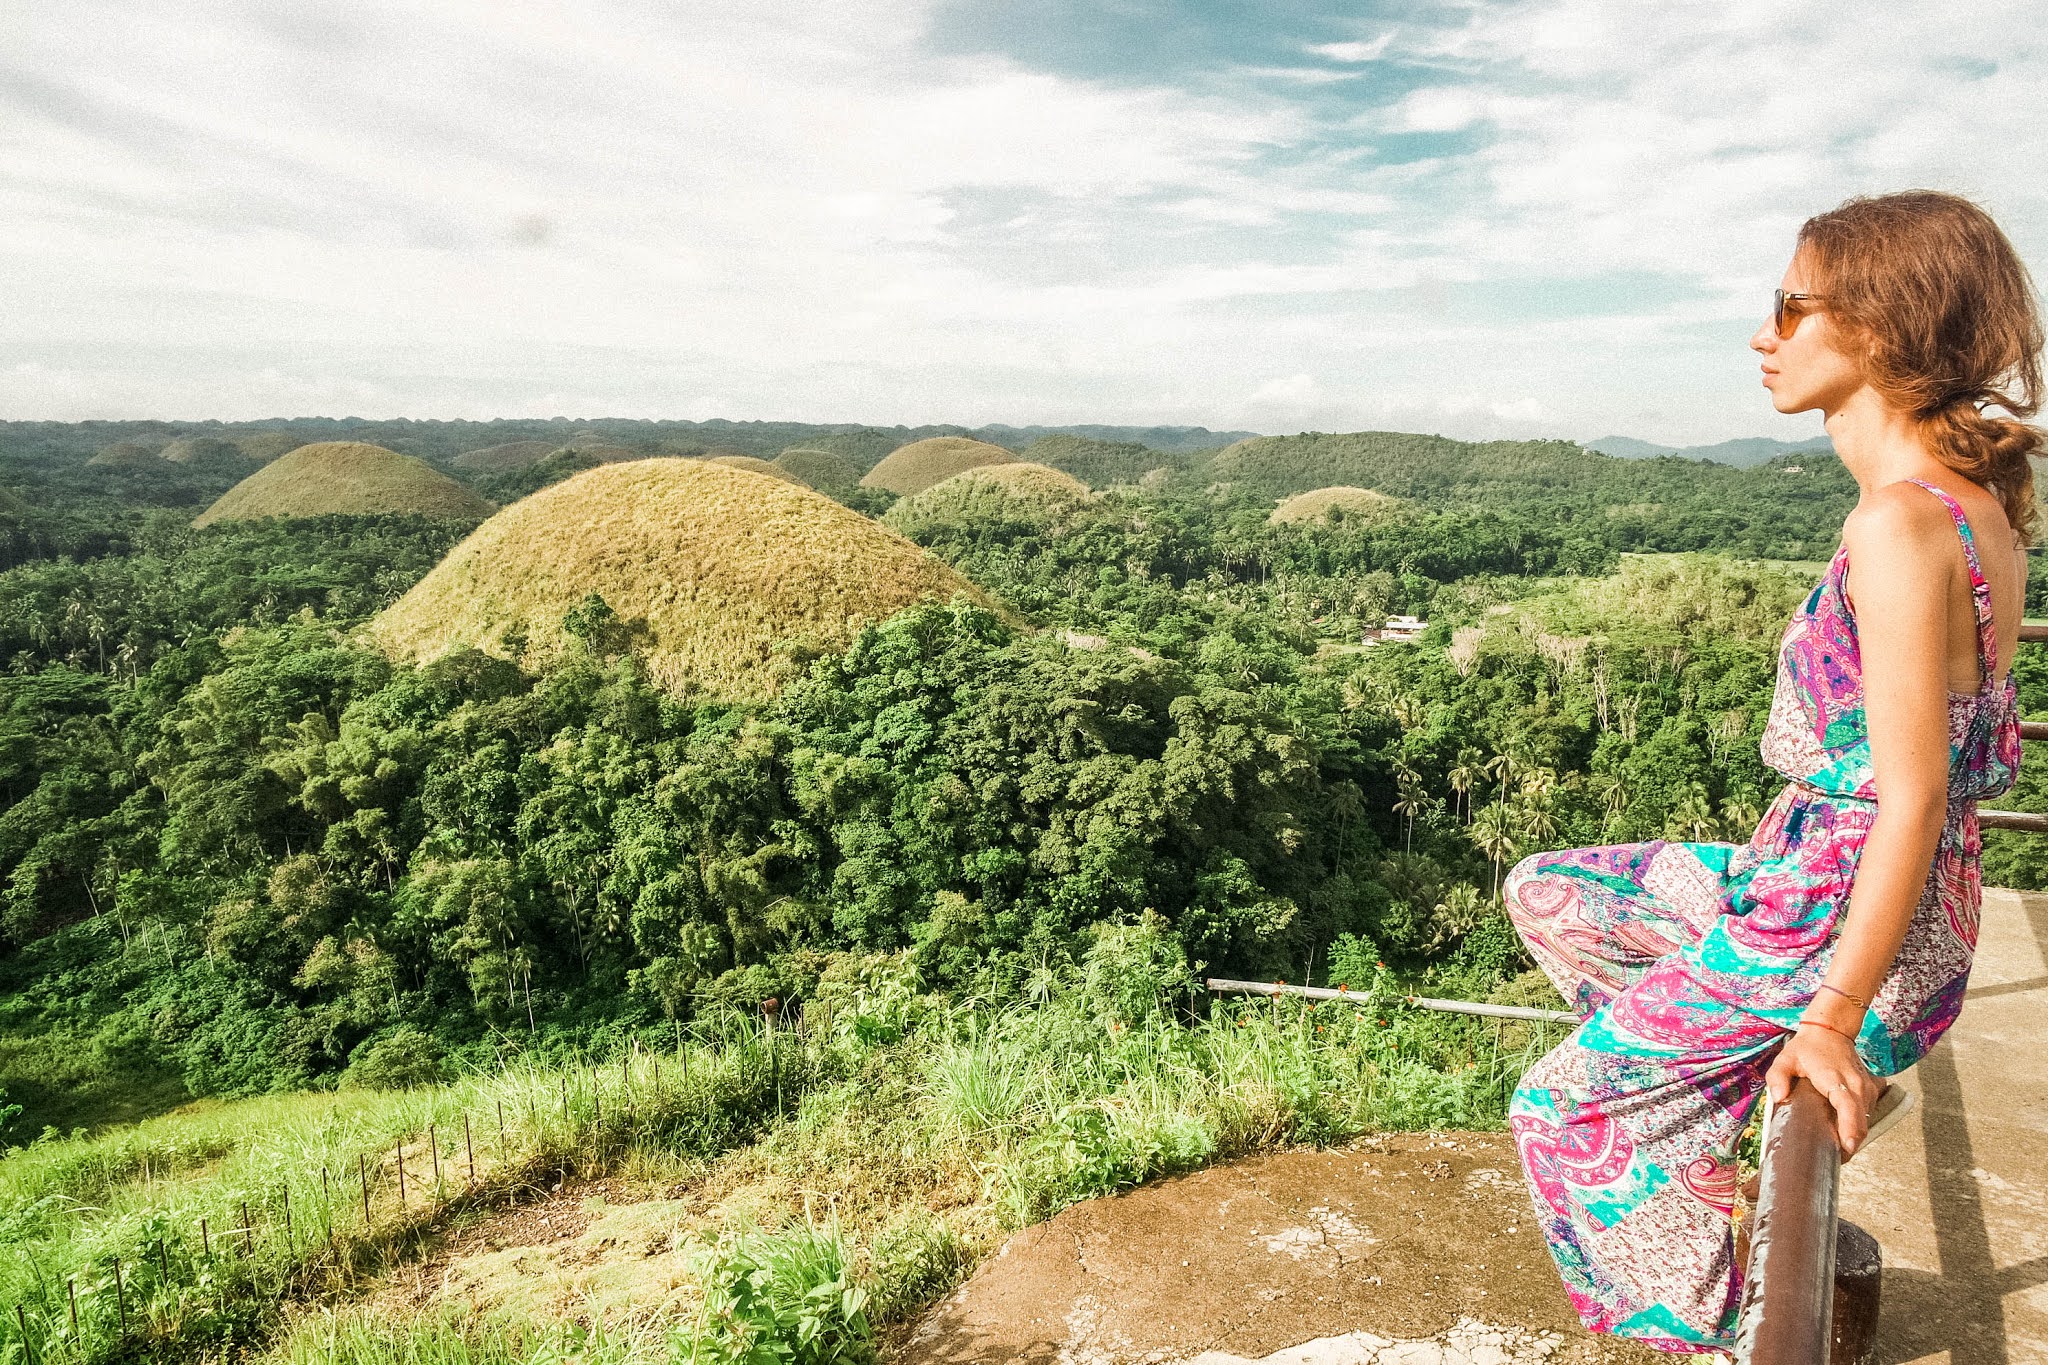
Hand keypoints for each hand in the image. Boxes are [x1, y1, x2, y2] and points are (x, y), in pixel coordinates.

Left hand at [1766, 1023, 1881, 1159]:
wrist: (1831, 1032)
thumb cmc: (1807, 1048)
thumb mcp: (1785, 1059)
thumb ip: (1778, 1077)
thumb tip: (1779, 1097)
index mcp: (1836, 1078)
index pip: (1849, 1107)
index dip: (1850, 1129)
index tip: (1848, 1148)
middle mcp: (1858, 1085)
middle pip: (1861, 1120)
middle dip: (1850, 1143)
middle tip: (1834, 1159)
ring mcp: (1868, 1088)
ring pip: (1866, 1119)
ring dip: (1854, 1135)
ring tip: (1836, 1150)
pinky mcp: (1871, 1091)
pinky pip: (1867, 1113)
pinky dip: (1857, 1125)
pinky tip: (1843, 1133)